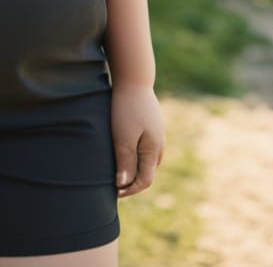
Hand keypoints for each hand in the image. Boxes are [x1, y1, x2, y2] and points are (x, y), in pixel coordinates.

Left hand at [110, 81, 164, 197]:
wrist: (133, 79)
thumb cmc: (126, 108)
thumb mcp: (123, 136)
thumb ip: (126, 161)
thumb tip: (124, 184)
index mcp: (153, 150)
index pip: (145, 180)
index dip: (130, 190)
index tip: (114, 192)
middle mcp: (158, 144)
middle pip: (148, 172)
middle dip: (133, 181)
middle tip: (114, 185)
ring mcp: (156, 133)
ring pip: (147, 160)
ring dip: (134, 168)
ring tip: (117, 170)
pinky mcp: (150, 124)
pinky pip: (145, 147)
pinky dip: (135, 155)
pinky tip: (123, 151)